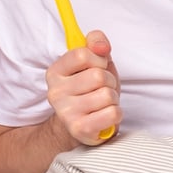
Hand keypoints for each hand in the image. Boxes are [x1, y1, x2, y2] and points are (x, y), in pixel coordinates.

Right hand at [45, 30, 121, 144]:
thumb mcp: (94, 61)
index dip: (99, 59)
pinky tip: (105, 115)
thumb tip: (102, 46)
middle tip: (102, 88)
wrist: (81, 125)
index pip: (82, 54)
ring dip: (113, 98)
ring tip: (103, 103)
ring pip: (107, 95)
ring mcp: (65, 113)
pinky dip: (116, 113)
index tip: (98, 66)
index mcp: (55, 72)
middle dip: (109, 81)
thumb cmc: (90, 89)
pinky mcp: (79, 129)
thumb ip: (96, 43)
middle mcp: (55, 92)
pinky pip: (113, 113)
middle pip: (98, 76)